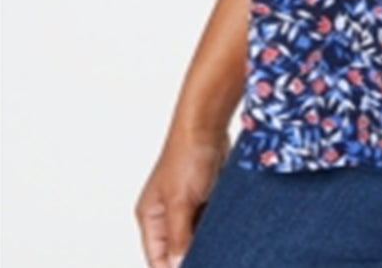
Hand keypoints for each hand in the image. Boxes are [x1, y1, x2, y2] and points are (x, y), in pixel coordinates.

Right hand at [135, 131, 229, 267]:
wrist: (207, 127)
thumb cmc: (187, 157)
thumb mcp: (182, 202)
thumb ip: (180, 235)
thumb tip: (178, 264)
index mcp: (150, 217)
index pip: (157, 257)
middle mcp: (165, 214)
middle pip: (176, 250)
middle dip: (193, 258)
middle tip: (216, 262)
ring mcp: (185, 207)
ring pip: (196, 237)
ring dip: (208, 244)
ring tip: (224, 254)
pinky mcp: (204, 199)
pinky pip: (210, 223)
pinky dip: (217, 230)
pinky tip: (230, 237)